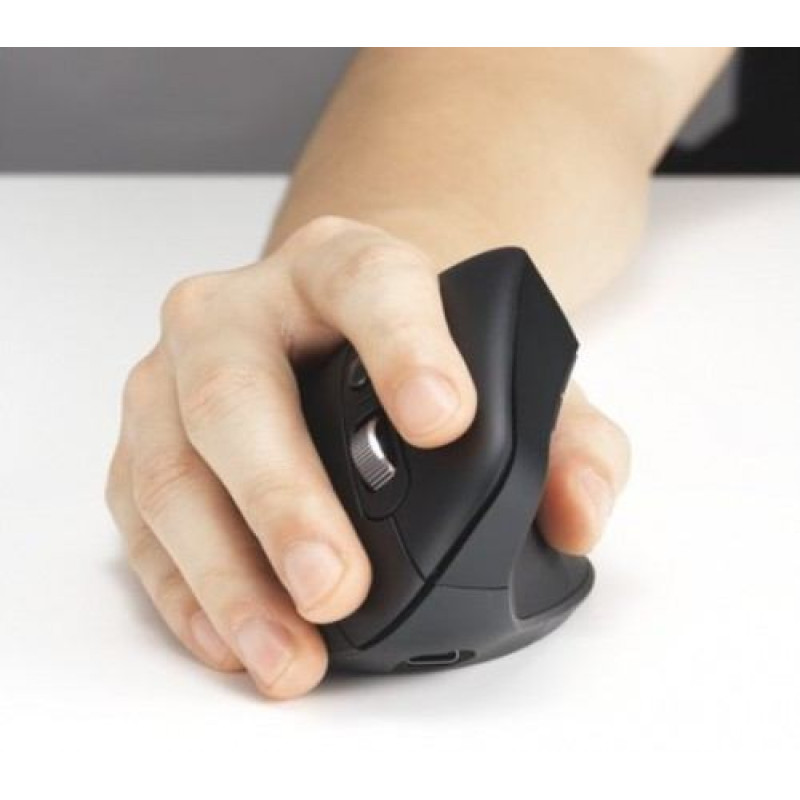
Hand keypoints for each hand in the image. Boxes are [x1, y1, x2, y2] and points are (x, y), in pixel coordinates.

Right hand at [106, 217, 629, 698]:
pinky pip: (142, 517)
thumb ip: (570, 438)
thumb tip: (577, 517)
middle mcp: (241, 309)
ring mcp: (177, 372)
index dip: (404, 347)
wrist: (336, 326)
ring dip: (224, 572)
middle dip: (282, 496)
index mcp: (341, 265)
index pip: (370, 286)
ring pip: (171, 467)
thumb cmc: (424, 353)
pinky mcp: (145, 440)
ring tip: (286, 652)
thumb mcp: (508, 373)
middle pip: (236, 390)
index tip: (446, 421)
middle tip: (337, 587)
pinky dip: (184, 587)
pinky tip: (233, 639)